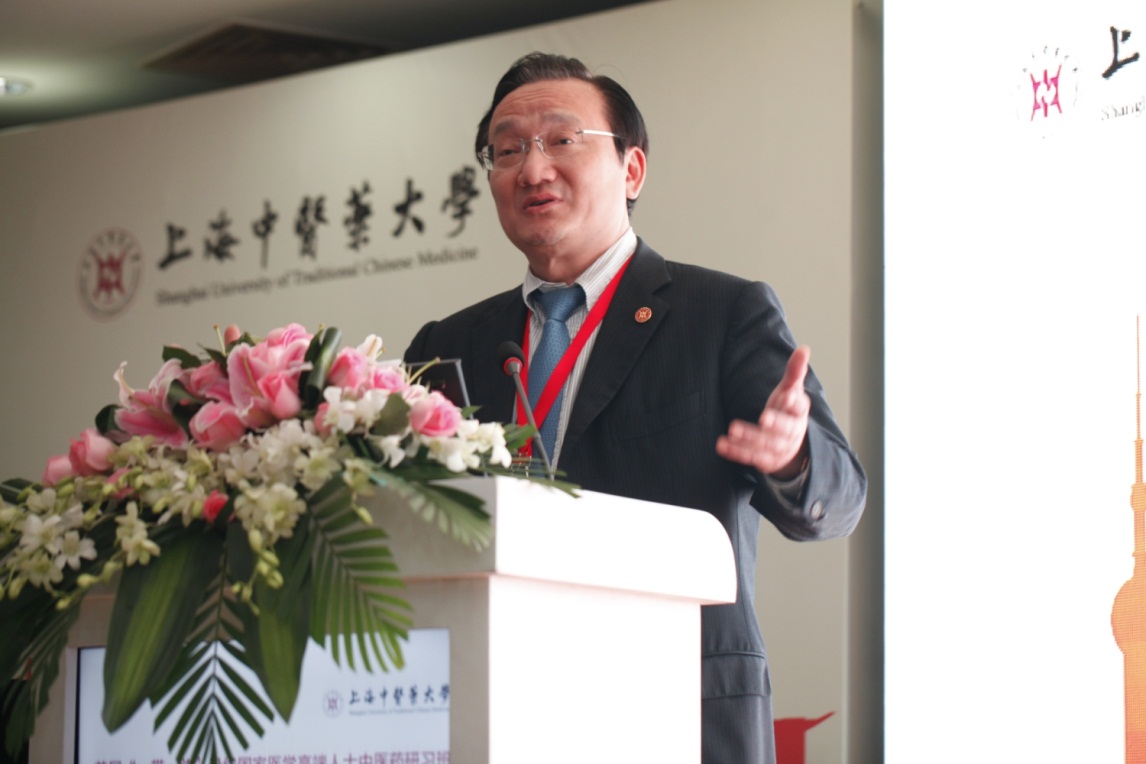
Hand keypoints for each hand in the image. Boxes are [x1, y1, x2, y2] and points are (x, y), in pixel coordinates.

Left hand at [716, 345, 810, 477]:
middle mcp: (791, 432)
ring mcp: (778, 448)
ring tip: (733, 429)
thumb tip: (804, 348)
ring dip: (749, 438)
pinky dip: (736, 452)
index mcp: (798, 413)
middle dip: (775, 424)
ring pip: (765, 445)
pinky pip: (750, 457)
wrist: (791, 446)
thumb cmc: (787, 411)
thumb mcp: (791, 390)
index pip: (799, 408)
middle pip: (784, 429)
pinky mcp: (764, 460)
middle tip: (763, 418)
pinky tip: (722, 445)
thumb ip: (794, 371)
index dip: (794, 403)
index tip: (787, 396)